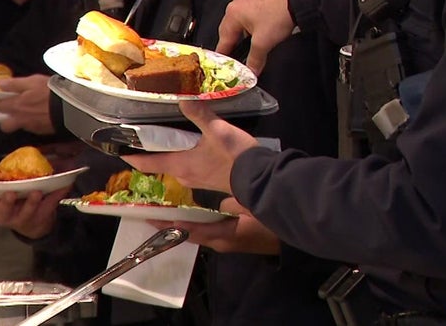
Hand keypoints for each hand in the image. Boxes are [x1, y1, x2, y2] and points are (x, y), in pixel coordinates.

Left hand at [0, 75, 54, 134]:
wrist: (69, 107)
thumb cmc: (50, 91)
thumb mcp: (32, 81)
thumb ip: (14, 84)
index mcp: (15, 105)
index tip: (1, 95)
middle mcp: (19, 119)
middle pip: (3, 124)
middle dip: (5, 116)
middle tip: (14, 106)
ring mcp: (30, 127)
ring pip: (18, 127)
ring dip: (20, 120)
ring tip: (30, 111)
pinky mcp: (41, 131)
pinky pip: (31, 127)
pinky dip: (33, 122)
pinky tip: (41, 115)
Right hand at [0, 186, 69, 239]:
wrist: (35, 226)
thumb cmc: (14, 205)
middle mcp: (6, 214)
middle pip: (3, 211)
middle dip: (6, 203)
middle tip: (10, 194)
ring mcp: (25, 218)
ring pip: (28, 212)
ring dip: (32, 202)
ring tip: (37, 192)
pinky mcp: (42, 218)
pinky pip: (51, 206)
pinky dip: (57, 195)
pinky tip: (64, 185)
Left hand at [123, 101, 258, 194]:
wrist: (259, 178)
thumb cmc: (234, 156)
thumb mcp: (217, 130)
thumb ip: (199, 114)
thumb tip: (182, 99)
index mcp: (180, 164)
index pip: (147, 163)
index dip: (131, 157)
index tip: (119, 150)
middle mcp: (184, 176)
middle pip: (161, 163)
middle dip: (153, 150)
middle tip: (148, 133)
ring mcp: (196, 181)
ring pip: (176, 165)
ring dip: (171, 153)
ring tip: (172, 136)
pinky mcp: (208, 182)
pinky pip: (189, 168)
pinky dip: (185, 157)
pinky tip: (193, 146)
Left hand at [148, 198, 278, 254]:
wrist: (294, 228)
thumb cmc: (271, 218)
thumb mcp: (249, 206)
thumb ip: (230, 203)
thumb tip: (219, 202)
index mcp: (223, 236)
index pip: (189, 231)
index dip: (170, 225)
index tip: (151, 218)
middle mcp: (221, 243)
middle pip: (191, 235)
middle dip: (173, 226)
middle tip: (156, 213)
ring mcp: (228, 242)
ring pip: (200, 233)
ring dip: (185, 224)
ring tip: (170, 211)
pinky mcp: (234, 238)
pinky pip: (210, 231)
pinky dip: (198, 223)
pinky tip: (195, 212)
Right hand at [216, 0, 293, 74]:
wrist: (297, 0)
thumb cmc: (278, 15)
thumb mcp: (263, 43)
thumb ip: (254, 60)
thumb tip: (251, 71)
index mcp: (232, 13)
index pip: (223, 40)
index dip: (224, 55)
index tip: (223, 65)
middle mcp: (236, 4)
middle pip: (229, 31)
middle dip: (232, 46)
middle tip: (235, 59)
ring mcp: (247, 1)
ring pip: (239, 24)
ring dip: (242, 37)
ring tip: (248, 48)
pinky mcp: (257, 0)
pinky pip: (248, 17)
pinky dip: (250, 28)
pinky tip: (257, 35)